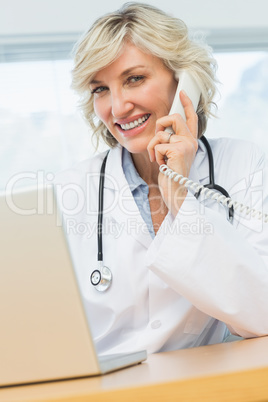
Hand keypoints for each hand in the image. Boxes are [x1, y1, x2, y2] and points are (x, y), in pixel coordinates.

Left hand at [147, 90, 197, 215]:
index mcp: (190, 140)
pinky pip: (158, 145)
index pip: (190, 118)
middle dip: (161, 124)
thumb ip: (170, 140)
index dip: (186, 104)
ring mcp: (186, 145)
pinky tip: (162, 165)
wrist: (175, 190)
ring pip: (161, 134)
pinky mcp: (178, 150)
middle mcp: (191, 141)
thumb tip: (161, 131)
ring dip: (153, 147)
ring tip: (159, 159)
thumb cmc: (171, 174)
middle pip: (174, 118)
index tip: (182, 93)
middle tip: (158, 137)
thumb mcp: (171, 154)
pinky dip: (155, 156)